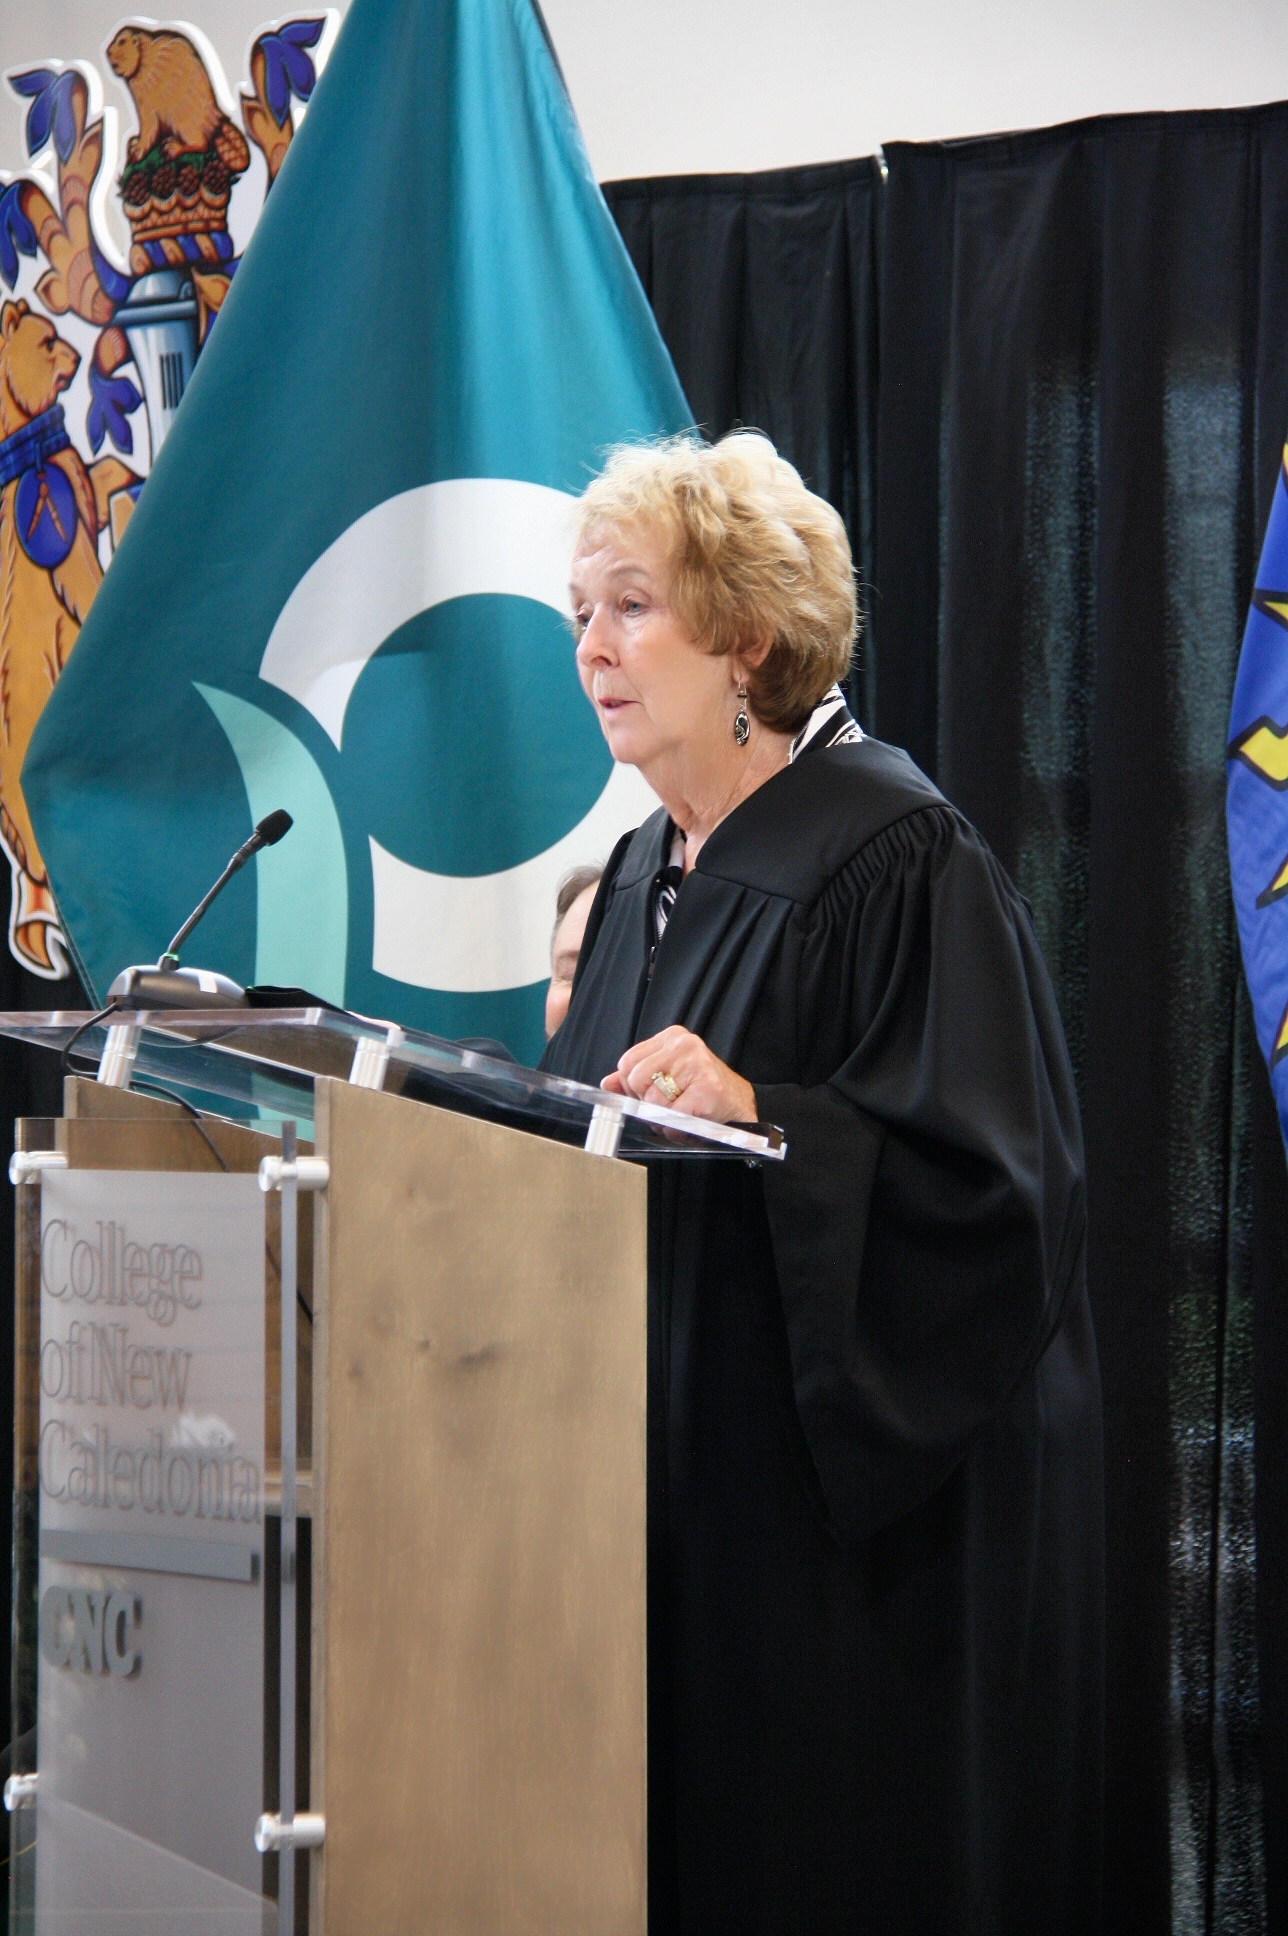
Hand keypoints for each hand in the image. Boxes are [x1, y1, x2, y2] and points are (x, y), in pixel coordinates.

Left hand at [602, 1026, 757, 1123]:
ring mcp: (697, 1065)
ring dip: (663, 1118)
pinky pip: (673, 1116)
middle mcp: (684, 1045)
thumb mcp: (667, 1077)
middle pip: (635, 1078)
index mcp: (672, 1038)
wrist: (740, 1105)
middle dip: (646, 1102)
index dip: (632, 1086)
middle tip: (668, 1106)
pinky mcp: (707, 1089)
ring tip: (682, 1114)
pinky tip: (691, 1121)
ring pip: (652, 1100)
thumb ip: (635, 1078)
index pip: (627, 1062)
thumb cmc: (703, 1091)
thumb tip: (607, 1083)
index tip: (649, 1094)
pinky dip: (676, 1129)